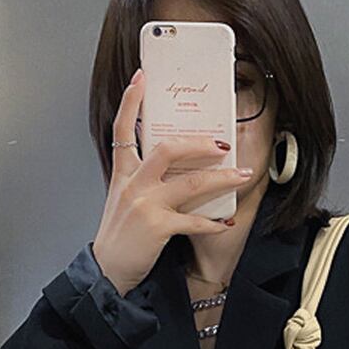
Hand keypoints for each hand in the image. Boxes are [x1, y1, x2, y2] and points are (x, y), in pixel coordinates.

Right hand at [91, 68, 253, 294]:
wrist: (106, 270)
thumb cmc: (118, 237)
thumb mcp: (122, 200)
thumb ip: (142, 180)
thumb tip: (173, 170)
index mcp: (123, 173)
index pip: (123, 129)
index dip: (131, 102)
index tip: (142, 78)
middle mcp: (134, 184)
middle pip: (167, 150)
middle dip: (199, 144)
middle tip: (222, 144)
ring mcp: (146, 204)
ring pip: (190, 183)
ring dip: (221, 179)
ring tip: (242, 175)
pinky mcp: (158, 227)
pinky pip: (194, 221)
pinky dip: (213, 223)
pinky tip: (225, 223)